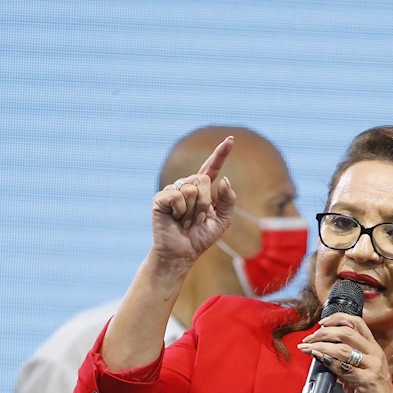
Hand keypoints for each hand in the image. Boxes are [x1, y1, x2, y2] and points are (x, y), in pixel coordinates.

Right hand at [149, 136, 236, 266]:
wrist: (182, 253)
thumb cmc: (200, 238)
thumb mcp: (223, 221)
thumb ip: (228, 200)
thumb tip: (223, 179)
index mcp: (201, 189)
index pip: (212, 167)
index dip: (221, 154)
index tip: (231, 140)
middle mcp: (186, 186)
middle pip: (202, 179)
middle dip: (204, 203)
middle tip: (197, 220)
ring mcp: (172, 190)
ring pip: (191, 188)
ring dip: (193, 211)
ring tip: (185, 222)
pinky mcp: (161, 198)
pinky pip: (177, 196)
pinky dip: (181, 211)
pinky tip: (175, 219)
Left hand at [297, 312, 392, 392]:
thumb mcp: (360, 373)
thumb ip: (345, 362)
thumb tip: (324, 354)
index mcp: (373, 349)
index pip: (357, 323)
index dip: (338, 318)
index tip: (322, 322)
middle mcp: (374, 354)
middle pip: (347, 332)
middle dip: (324, 332)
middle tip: (309, 338)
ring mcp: (372, 367)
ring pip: (344, 349)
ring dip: (321, 346)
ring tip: (308, 347)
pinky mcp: (367, 381)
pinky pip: (344, 368)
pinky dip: (328, 361)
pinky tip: (318, 358)